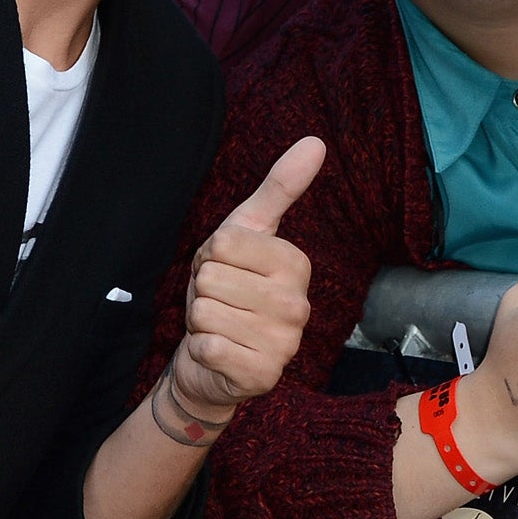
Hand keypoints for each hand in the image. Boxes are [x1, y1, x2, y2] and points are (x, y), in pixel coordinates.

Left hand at [169, 137, 324, 420]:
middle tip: (222, 303)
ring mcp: (284, 344)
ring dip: (201, 321)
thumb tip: (316, 142)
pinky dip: (201, 349)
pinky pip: (208, 346)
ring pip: (206, 310)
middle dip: (203, 291)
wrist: (212, 360)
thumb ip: (279, 188)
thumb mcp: (246, 234)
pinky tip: (219, 353)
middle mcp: (298, 305)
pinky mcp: (262, 376)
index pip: (224, 243)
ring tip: (220, 327)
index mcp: (297, 265)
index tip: (227, 272)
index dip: (211, 257)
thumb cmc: (228, 291)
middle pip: (210, 277)